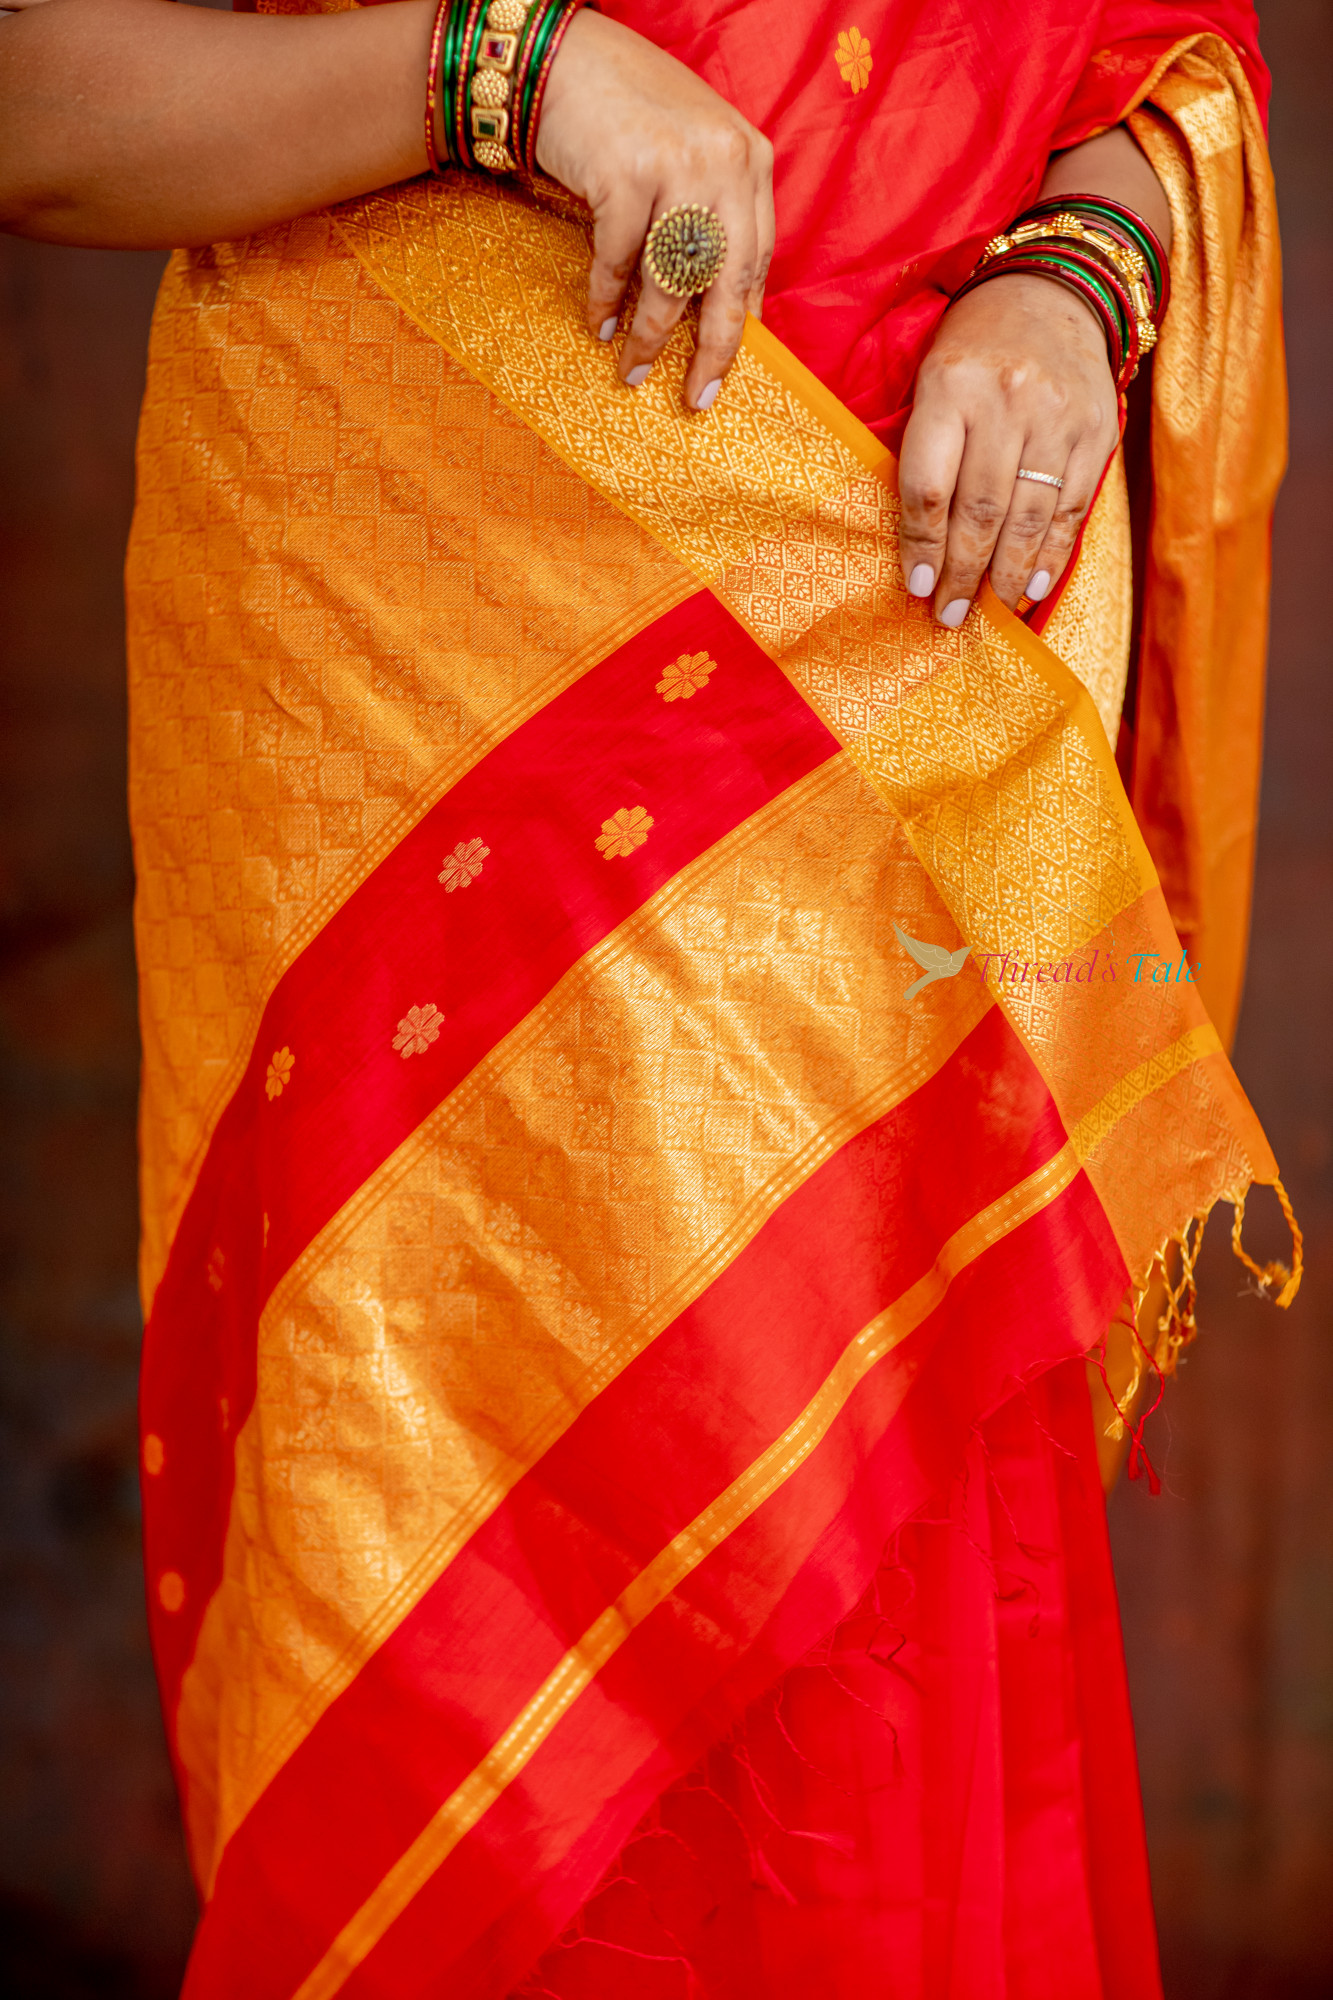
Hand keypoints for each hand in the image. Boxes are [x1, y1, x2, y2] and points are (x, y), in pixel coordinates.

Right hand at [535, 10, 773, 410]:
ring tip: (632, 371)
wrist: (562, 60)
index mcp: (751, 159)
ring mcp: (679, 166)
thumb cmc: (626, 114)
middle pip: (727, 281)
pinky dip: (605, 300)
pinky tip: (598, 323)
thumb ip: (712, 212)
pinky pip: (620, 263)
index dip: (741, 319)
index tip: (726, 366)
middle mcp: (725, 162)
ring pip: (672, 281)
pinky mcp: (628, 173)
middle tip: (696, 397)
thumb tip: (715, 304)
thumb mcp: (690, 153)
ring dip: (649, 337)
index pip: (757, 258)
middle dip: (711, 350)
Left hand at [897, 271, 1120, 624]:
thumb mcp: (933, 380)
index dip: (923, 545)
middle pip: (981, 510)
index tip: (917, 588)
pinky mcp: (1096, 430)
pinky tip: (1033, 587)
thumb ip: (926, 450)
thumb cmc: (975, 349)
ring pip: (1028, 517)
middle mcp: (1007, 401)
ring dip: (1007, 576)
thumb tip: (917, 545)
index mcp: (951, 387)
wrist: (1053, 292)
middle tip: (949, 618)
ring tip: (990, 612)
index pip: (930, 486)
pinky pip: (1070, 507)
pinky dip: (1051, 554)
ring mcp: (1057, 416)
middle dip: (963, 574)